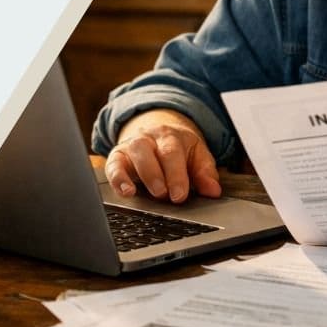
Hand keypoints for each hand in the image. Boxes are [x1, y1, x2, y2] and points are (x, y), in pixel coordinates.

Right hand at [106, 109, 220, 202]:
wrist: (157, 130)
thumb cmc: (179, 148)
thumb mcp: (196, 155)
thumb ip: (205, 173)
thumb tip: (213, 191)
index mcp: (171, 136)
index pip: (173, 153)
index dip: (176, 175)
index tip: (179, 195)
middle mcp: (150, 138)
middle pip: (151, 151)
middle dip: (157, 175)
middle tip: (164, 196)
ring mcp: (132, 145)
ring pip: (133, 153)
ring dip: (140, 175)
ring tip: (146, 194)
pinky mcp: (117, 156)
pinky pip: (113, 165)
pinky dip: (117, 179)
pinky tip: (125, 192)